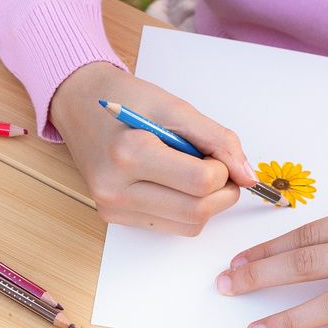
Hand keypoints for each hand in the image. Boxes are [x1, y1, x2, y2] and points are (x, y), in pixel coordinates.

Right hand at [50, 61, 257, 233]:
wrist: (79, 105)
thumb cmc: (127, 100)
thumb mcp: (176, 108)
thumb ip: (217, 140)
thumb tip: (248, 176)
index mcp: (130, 153)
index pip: (201, 181)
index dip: (224, 169)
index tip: (219, 153)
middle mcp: (116, 187)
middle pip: (197, 211)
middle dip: (222, 192)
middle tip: (218, 169)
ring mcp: (112, 207)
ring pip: (188, 226)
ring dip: (205, 204)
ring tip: (193, 174)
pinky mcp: (113, 217)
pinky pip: (169, 226)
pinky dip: (184, 208)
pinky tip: (173, 184)